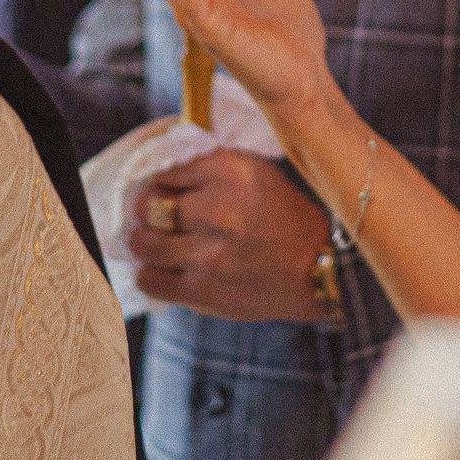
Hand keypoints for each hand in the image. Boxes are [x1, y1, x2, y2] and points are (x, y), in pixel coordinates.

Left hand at [124, 148, 334, 321]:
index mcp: (228, 171)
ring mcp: (208, 254)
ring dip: (146, 243)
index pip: (163, 170)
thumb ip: (207, 167)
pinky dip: (151, 274)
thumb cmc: (283, 215)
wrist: (318, 268)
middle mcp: (216, 210)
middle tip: (158, 218)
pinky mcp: (205, 292)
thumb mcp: (254, 171)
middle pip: (146, 206)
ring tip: (159, 244)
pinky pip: (150, 280)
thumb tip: (157, 174)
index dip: (161, 182)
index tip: (168, 191)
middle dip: (147, 211)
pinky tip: (167, 269)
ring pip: (142, 244)